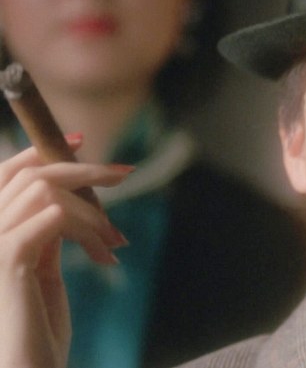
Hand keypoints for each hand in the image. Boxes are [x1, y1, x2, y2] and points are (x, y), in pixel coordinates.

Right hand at [0, 139, 130, 367]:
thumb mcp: (42, 274)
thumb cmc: (38, 331)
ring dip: (93, 213)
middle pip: (32, 176)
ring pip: (46, 193)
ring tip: (114, 244)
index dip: (41, 152)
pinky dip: (85, 228)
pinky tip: (104, 256)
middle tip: (126, 173)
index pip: (7, 176)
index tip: (82, 140)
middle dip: (84, 169)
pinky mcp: (5, 259)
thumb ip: (45, 238)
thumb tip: (62, 206)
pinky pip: (49, 218)